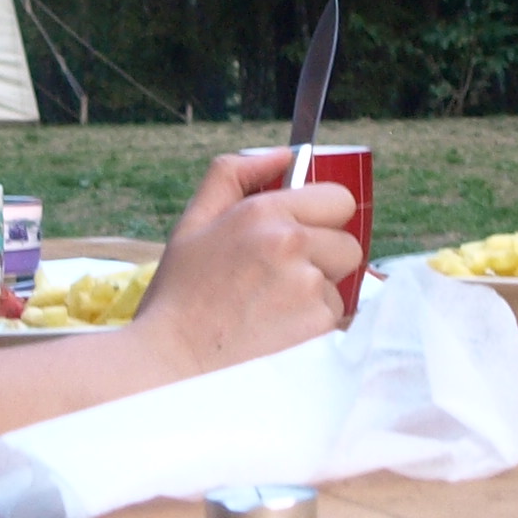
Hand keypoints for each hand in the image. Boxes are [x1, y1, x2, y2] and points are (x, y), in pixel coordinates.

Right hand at [139, 148, 361, 373]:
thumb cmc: (179, 296)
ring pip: (340, 285)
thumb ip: (233, 175)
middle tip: (281, 281)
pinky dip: (312, 328)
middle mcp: (291, 243)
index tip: (303, 237)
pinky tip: (275, 335)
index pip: (338, 200)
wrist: (170, 363)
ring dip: (316, 297)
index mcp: (263, 212)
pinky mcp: (317, 326)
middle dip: (324, 260)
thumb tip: (283, 154)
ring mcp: (307, 286)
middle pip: (347, 244)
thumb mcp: (193, 223)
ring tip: (270, 312)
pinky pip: (333, 319)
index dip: (323, 218)